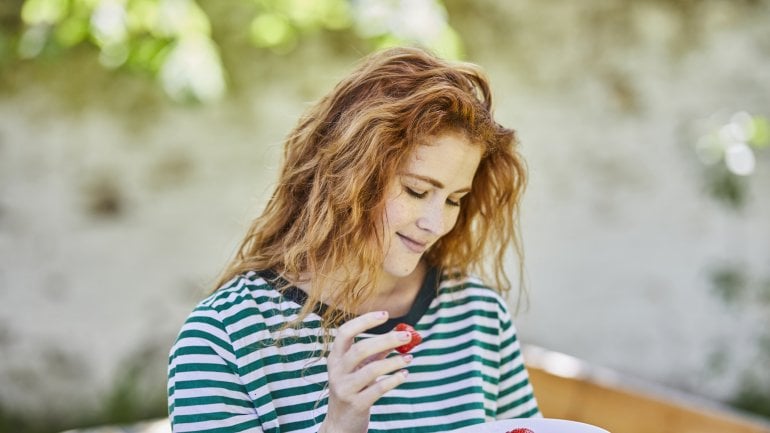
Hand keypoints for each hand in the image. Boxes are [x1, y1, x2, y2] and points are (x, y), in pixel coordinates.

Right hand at [319, 311, 413, 432]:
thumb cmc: (353, 388)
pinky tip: (404, 374)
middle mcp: (337, 371)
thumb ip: (378, 351)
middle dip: (386, 340)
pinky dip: (394, 379)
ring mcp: (345, 388)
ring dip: (394, 362)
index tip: (385, 315)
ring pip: (372, 370)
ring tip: (410, 358)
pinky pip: (378, 389)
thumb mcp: (361, 367)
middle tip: (407, 336)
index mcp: (335, 357)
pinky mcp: (356, 404)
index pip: (345, 332)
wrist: (341, 423)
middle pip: (361, 349)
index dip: (364, 321)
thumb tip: (401, 333)